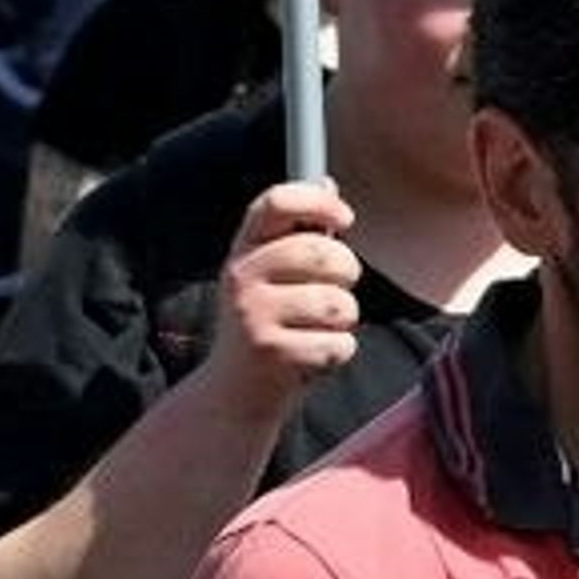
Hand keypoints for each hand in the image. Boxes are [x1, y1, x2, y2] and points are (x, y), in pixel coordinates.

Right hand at [174, 180, 370, 435]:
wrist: (231, 395)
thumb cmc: (264, 326)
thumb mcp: (269, 275)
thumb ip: (297, 233)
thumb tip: (327, 182)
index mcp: (243, 249)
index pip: (277, 201)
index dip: (319, 202)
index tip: (345, 218)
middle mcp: (241, 277)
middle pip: (323, 252)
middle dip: (347, 273)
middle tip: (337, 292)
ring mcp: (254, 315)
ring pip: (339, 303)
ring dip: (344, 321)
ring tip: (319, 330)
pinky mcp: (272, 354)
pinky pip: (339, 344)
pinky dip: (338, 354)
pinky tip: (313, 358)